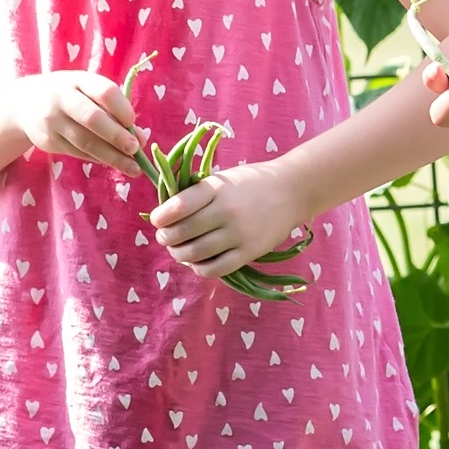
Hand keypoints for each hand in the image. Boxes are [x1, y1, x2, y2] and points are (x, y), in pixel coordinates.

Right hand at [3, 70, 146, 169]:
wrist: (24, 104)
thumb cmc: (69, 95)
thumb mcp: (87, 91)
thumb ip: (114, 110)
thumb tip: (142, 139)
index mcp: (78, 80)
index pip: (104, 91)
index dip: (121, 107)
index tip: (133, 122)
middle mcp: (62, 99)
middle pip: (92, 118)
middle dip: (116, 136)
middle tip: (135, 149)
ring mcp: (53, 121)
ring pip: (85, 142)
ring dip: (111, 156)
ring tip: (132, 167)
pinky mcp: (49, 142)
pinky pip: (78, 153)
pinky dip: (99, 159)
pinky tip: (113, 164)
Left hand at [152, 159, 322, 280]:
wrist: (291, 191)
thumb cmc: (249, 184)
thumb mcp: (222, 179)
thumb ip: (197, 194)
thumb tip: (165, 215)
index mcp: (216, 188)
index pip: (179, 206)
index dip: (161, 216)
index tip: (157, 220)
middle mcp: (226, 211)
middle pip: (182, 232)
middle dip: (166, 238)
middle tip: (165, 237)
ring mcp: (238, 234)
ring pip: (195, 253)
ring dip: (180, 255)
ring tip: (179, 250)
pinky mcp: (249, 252)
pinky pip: (215, 269)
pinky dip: (199, 268)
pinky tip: (198, 261)